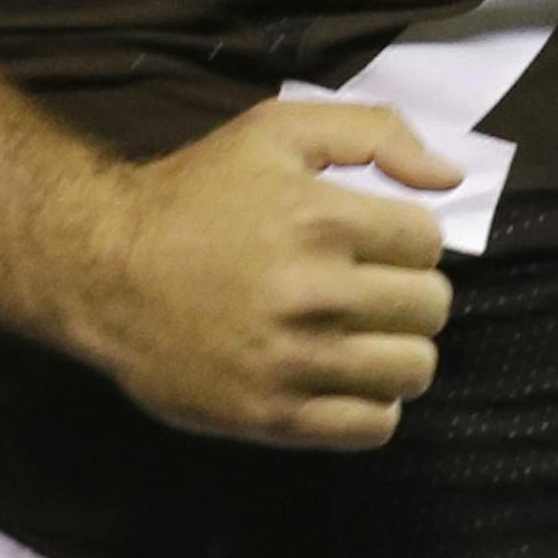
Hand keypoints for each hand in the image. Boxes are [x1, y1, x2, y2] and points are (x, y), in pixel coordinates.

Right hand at [72, 100, 459, 451]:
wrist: (106, 270)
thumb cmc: (198, 194)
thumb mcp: (278, 130)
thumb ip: (375, 132)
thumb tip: (451, 177)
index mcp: (320, 217)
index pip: (428, 240)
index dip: (407, 234)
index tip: (374, 237)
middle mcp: (314, 294)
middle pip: (430, 307)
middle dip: (408, 288)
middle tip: (369, 283)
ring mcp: (295, 363)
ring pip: (412, 370)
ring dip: (397, 347)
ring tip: (360, 330)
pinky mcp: (274, 416)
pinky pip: (374, 426)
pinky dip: (373, 402)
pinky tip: (342, 373)